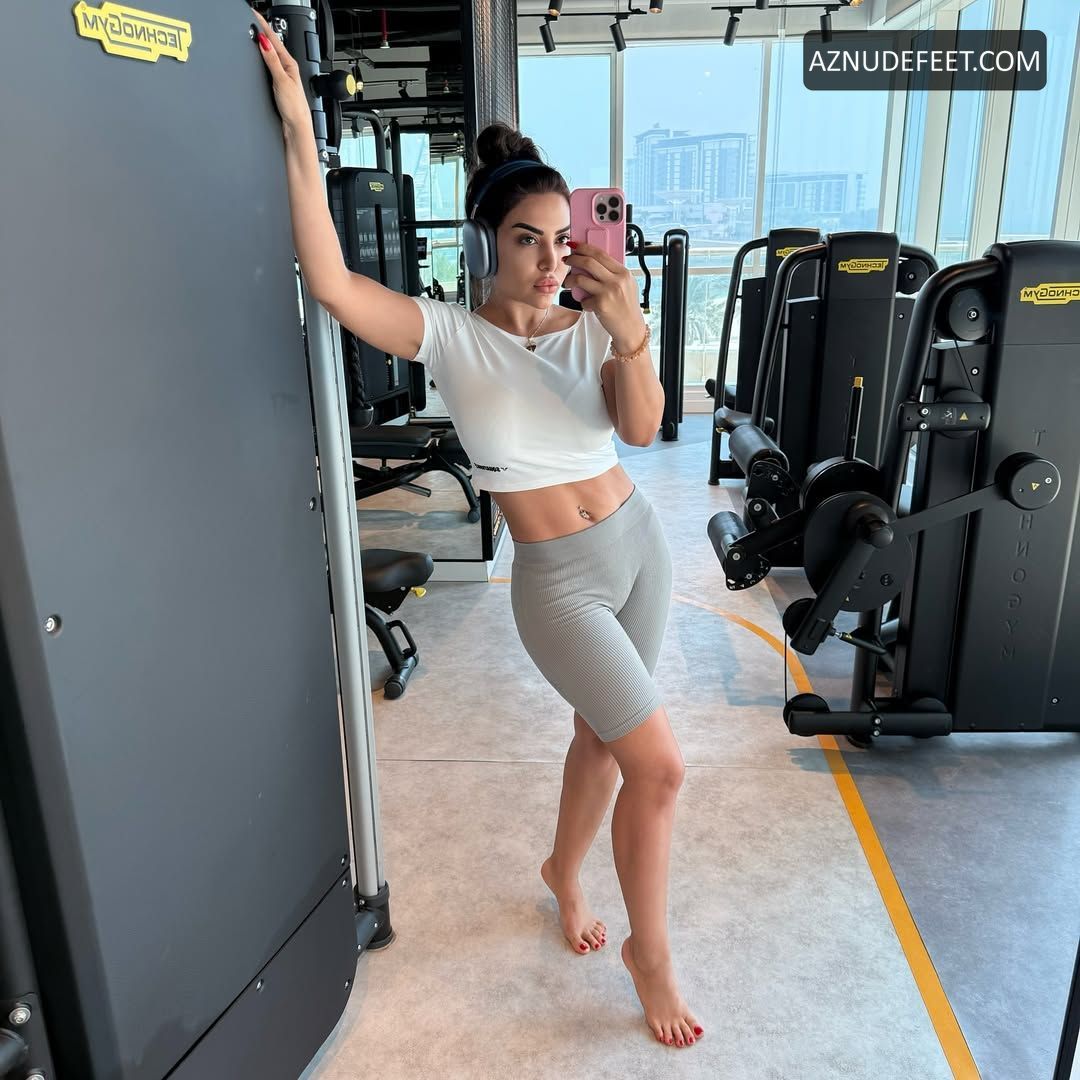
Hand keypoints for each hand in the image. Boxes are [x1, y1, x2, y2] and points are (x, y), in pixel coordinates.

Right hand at [252, 10, 313, 135]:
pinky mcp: (278, 84)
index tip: (254, 15)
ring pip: (270, 54)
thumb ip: (272, 61)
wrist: (296, 127)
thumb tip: (265, 42)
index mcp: (289, 64)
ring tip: (254, 32)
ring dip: (262, 44)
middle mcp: (287, 68)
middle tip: (252, 19)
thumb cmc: (294, 108)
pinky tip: (260, 56)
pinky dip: (263, 57)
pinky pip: (269, 65)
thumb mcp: (281, 81)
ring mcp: (282, 76)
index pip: (274, 40)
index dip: (263, 26)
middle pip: (272, 45)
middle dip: (262, 31)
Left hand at [563, 242, 646, 353]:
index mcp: (623, 273)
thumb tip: (594, 261)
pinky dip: (583, 302)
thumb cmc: (627, 308)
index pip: (600, 254)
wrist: (631, 329)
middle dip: (573, 259)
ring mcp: (608, 292)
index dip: (584, 247)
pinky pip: (583, 299)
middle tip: (567, 261)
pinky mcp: (600, 305)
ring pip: (581, 279)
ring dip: (570, 280)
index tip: (575, 246)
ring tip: (568, 283)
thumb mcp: (627, 285)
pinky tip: (588, 305)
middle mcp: (616, 280)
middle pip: (589, 262)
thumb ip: (614, 273)